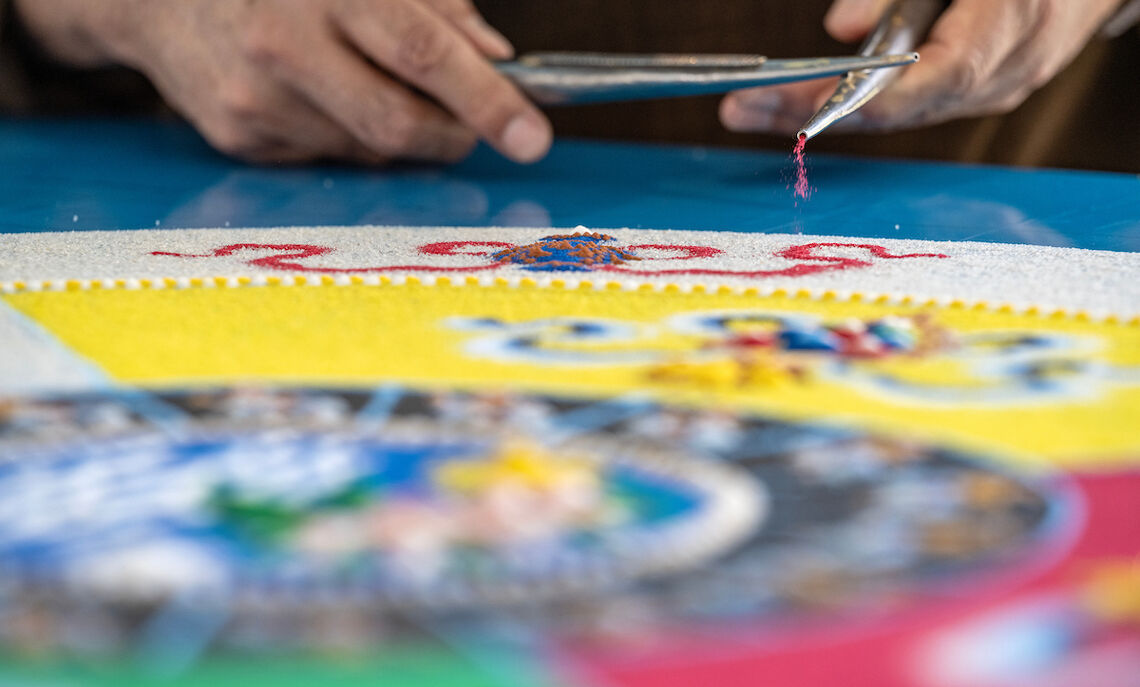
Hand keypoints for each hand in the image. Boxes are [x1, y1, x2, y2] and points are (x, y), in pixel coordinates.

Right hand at [13, 0, 551, 164]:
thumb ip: (436, 5)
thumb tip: (496, 58)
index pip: (422, 52)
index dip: (486, 99)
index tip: (531, 136)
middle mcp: (285, 43)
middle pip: (399, 121)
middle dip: (454, 134)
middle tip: (475, 125)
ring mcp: (256, 98)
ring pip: (370, 147)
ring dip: (400, 132)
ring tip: (372, 84)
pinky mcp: (239, 137)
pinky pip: (330, 157)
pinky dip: (351, 137)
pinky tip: (324, 97)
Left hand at [721, 0, 1125, 134]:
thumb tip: (839, 32)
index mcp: (994, 42)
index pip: (898, 96)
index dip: (829, 104)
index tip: (767, 104)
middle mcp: (997, 80)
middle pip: (885, 113)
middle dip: (806, 112)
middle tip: (737, 109)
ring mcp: (997, 91)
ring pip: (898, 113)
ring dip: (826, 109)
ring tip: (759, 105)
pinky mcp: (990, 89)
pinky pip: (918, 103)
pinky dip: (866, 101)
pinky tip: (815, 98)